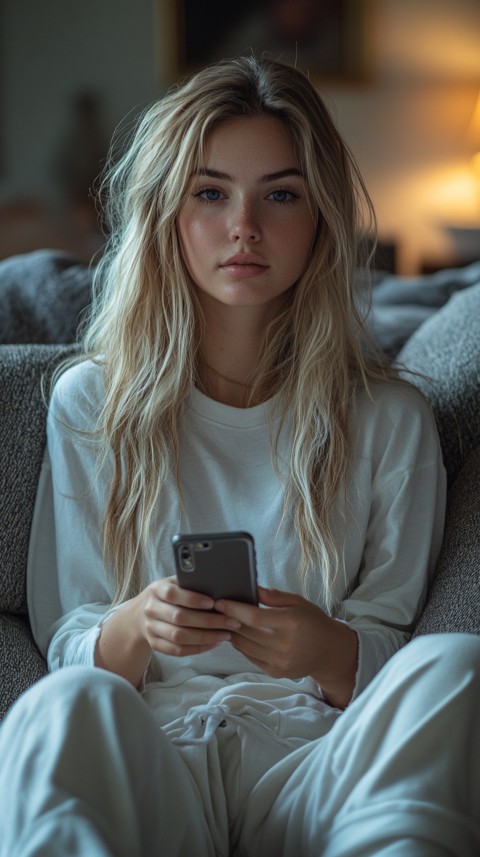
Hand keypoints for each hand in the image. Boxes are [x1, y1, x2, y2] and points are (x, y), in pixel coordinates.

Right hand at [140, 576, 241, 656]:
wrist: (139, 614)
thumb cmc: (167, 596)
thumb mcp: (174, 583)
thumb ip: (190, 583)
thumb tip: (219, 586)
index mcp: (157, 589)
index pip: (172, 593)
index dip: (193, 599)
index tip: (213, 602)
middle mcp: (151, 609)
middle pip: (179, 618)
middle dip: (209, 621)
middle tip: (231, 622)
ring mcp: (151, 628)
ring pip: (179, 637)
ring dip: (205, 637)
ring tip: (226, 634)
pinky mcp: (154, 644)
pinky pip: (177, 650)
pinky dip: (197, 649)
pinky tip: (213, 643)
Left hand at [215, 586, 357, 707]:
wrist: (329, 651)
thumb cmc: (313, 621)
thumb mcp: (298, 602)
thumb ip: (274, 596)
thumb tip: (251, 588)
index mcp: (291, 622)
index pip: (254, 617)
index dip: (233, 609)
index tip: (219, 602)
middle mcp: (285, 644)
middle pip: (246, 632)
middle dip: (228, 620)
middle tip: (217, 610)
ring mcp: (280, 661)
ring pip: (244, 646)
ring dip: (233, 633)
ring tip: (226, 622)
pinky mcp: (277, 672)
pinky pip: (251, 658)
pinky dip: (242, 646)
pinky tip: (240, 635)